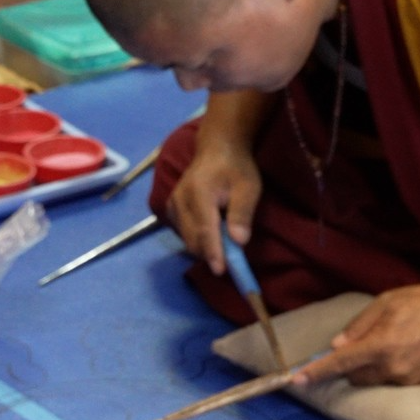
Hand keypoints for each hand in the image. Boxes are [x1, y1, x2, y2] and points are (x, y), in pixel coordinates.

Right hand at [166, 142, 261, 276]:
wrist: (217, 149)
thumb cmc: (236, 168)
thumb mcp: (249, 187)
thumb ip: (242, 214)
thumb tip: (239, 242)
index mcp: (199, 193)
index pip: (205, 230)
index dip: (213, 253)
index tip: (221, 270)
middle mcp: (180, 200)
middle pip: (194, 239)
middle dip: (212, 253)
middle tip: (233, 257)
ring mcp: (172, 204)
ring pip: (188, 239)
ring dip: (206, 246)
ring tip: (225, 237)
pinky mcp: (170, 209)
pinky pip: (183, 233)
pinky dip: (198, 239)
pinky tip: (212, 231)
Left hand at [292, 285, 419, 386]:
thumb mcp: (388, 302)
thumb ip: (360, 325)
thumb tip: (337, 344)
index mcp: (379, 346)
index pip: (340, 363)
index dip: (317, 372)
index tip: (297, 381)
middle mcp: (390, 369)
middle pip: (354, 377)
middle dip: (352, 364)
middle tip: (367, 342)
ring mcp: (406, 380)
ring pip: (373, 380)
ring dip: (372, 368)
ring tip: (393, 344)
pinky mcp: (418, 385)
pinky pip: (393, 381)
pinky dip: (391, 370)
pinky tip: (407, 351)